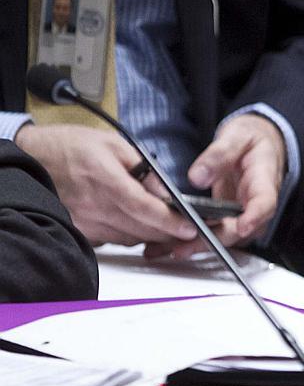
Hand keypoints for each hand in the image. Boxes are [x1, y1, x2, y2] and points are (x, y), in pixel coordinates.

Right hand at [14, 124, 197, 245]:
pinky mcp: (78, 230)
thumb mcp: (115, 145)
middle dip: (168, 232)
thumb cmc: (73, 147)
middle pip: (139, 229)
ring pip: (127, 239)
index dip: (169, 221)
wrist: (32, 158)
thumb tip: (167, 191)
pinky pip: (111, 241)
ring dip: (150, 236)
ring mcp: (83, 222)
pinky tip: (138, 226)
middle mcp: (93, 206)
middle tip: (187, 230)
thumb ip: (144, 169)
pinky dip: (129, 236)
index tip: (189, 227)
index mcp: (105, 180)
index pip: (143, 208)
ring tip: (167, 227)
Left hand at [164, 113, 284, 258]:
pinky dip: (193, 240)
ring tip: (170, 249)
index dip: (254, 216)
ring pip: (226, 237)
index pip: (265, 201)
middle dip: (214, 240)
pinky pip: (215, 234)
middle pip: (241, 229)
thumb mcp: (237, 136)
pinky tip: (169, 244)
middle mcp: (255, 202)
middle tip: (184, 246)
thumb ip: (219, 154)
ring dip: (200, 245)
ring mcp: (243, 213)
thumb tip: (197, 177)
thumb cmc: (251, 140)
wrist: (257, 144)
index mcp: (264, 179)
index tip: (241, 226)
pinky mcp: (229, 218)